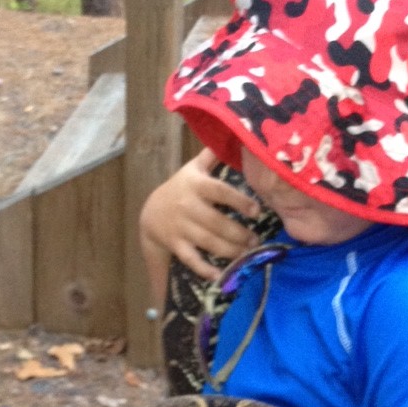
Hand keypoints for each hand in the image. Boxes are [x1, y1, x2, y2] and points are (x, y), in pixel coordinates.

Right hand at [139, 149, 259, 284]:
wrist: (151, 213)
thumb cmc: (181, 188)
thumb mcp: (193, 169)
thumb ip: (211, 156)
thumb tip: (232, 131)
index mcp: (196, 185)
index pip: (220, 191)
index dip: (239, 201)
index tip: (256, 211)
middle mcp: (188, 205)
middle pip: (217, 222)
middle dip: (239, 233)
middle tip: (256, 241)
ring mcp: (180, 227)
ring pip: (208, 241)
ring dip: (230, 250)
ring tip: (247, 253)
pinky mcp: (175, 245)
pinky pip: (191, 259)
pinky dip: (205, 269)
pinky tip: (220, 275)